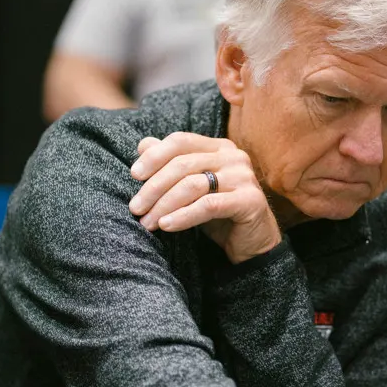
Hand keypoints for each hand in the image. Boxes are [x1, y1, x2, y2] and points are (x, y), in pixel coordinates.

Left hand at [128, 132, 281, 263]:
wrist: (253, 244)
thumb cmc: (220, 215)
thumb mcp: (192, 189)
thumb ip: (171, 165)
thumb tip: (143, 144)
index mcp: (220, 148)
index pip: (181, 141)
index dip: (155, 155)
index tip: (134, 175)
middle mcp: (234, 157)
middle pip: (183, 164)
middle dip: (154, 187)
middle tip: (135, 208)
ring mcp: (244, 177)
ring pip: (193, 185)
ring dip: (164, 205)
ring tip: (147, 222)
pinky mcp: (249, 200)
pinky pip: (208, 206)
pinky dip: (183, 216)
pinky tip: (166, 226)